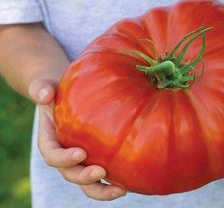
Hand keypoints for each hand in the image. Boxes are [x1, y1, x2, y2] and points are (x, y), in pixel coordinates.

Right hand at [28, 79, 126, 199]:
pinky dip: (115, 181)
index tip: (80, 153)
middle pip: (71, 174)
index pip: (52, 155)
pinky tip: (130, 181)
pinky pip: (104, 175)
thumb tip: (43, 94)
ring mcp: (81, 160)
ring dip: (103, 190)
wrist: (67, 96)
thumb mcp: (47, 87)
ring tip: (121, 190)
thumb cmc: (57, 91)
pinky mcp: (96, 158)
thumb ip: (41, 89)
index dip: (63, 158)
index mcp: (50, 141)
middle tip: (100, 172)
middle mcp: (64, 155)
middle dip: (84, 177)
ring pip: (88, 183)